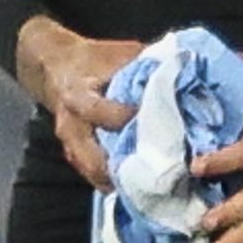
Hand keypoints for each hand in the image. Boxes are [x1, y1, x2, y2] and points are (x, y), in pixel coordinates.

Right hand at [13, 15, 143, 189]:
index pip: (100, 112)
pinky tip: (138, 187)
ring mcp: (70, 142)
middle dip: (122, 169)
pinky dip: (114, 181)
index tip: (157, 121)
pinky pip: (92, 174)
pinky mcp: (74, 153)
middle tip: (156, 175)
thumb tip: (186, 74)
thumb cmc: (92, 60)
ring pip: (91, 171)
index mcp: (77, 96)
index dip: (126, 117)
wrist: (56, 66)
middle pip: (91, 157)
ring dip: (119, 181)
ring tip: (150, 188)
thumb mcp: (117, 54)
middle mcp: (70, 124)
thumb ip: (146, 67)